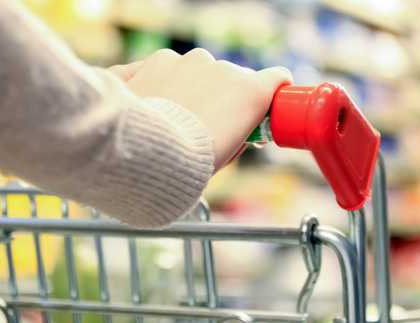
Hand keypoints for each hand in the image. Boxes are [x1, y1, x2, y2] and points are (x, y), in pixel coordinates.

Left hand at [109, 49, 291, 169]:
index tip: (263, 104)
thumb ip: (237, 134)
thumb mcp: (226, 156)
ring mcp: (186, 60)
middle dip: (221, 95)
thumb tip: (235, 130)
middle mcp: (221, 68)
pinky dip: (157, 83)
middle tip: (204, 125)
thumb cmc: (189, 164)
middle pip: (230, 77)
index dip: (271, 91)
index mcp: (249, 91)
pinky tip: (147, 107)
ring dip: (187, 87)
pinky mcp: (155, 60)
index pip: (276, 78)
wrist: (142, 154)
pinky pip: (162, 69)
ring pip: (195, 70)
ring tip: (168, 120)